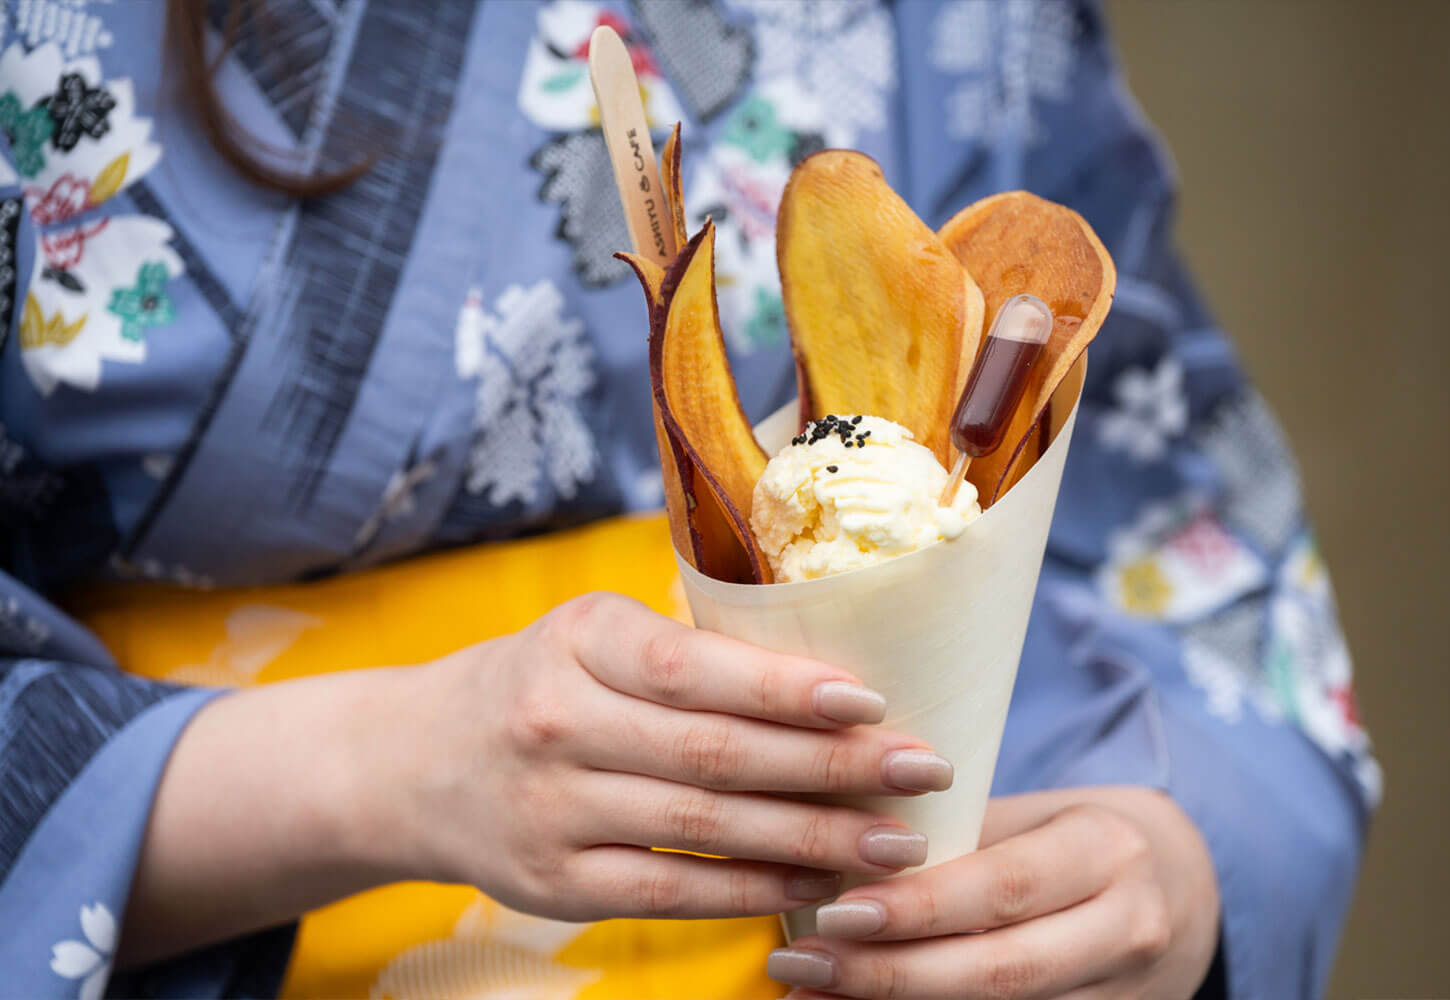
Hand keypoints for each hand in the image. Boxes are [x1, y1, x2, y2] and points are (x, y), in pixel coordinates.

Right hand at [377, 593, 953, 922]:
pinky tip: (816, 884)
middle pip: (713, 753)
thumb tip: (832, 680)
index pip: (690, 666)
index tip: (873, 700)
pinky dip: (752, 890)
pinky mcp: (555, 883)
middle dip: (831, 767)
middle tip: (920, 773)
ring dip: (812, 838)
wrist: (414, 764)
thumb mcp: (588, 634)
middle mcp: (556, 723)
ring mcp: (551, 811)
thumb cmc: (538, 683)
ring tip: (896, 842)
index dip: (785, 688)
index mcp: (575, 642)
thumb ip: (687, 650)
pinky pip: (672, 891)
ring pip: (703, 829)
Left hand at [768, 787, 1219, 999]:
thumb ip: (958, 835)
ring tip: (815, 991)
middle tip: (804, 963)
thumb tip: (841, 841)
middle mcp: (1125, 926)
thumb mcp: (1036, 816)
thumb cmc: (1076, 838)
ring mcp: (1123, 991)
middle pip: (1001, 967)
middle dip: (893, 973)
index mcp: (1104, 850)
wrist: (1180, 890)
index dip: (918, 907)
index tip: (837, 913)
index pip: (1002, 886)